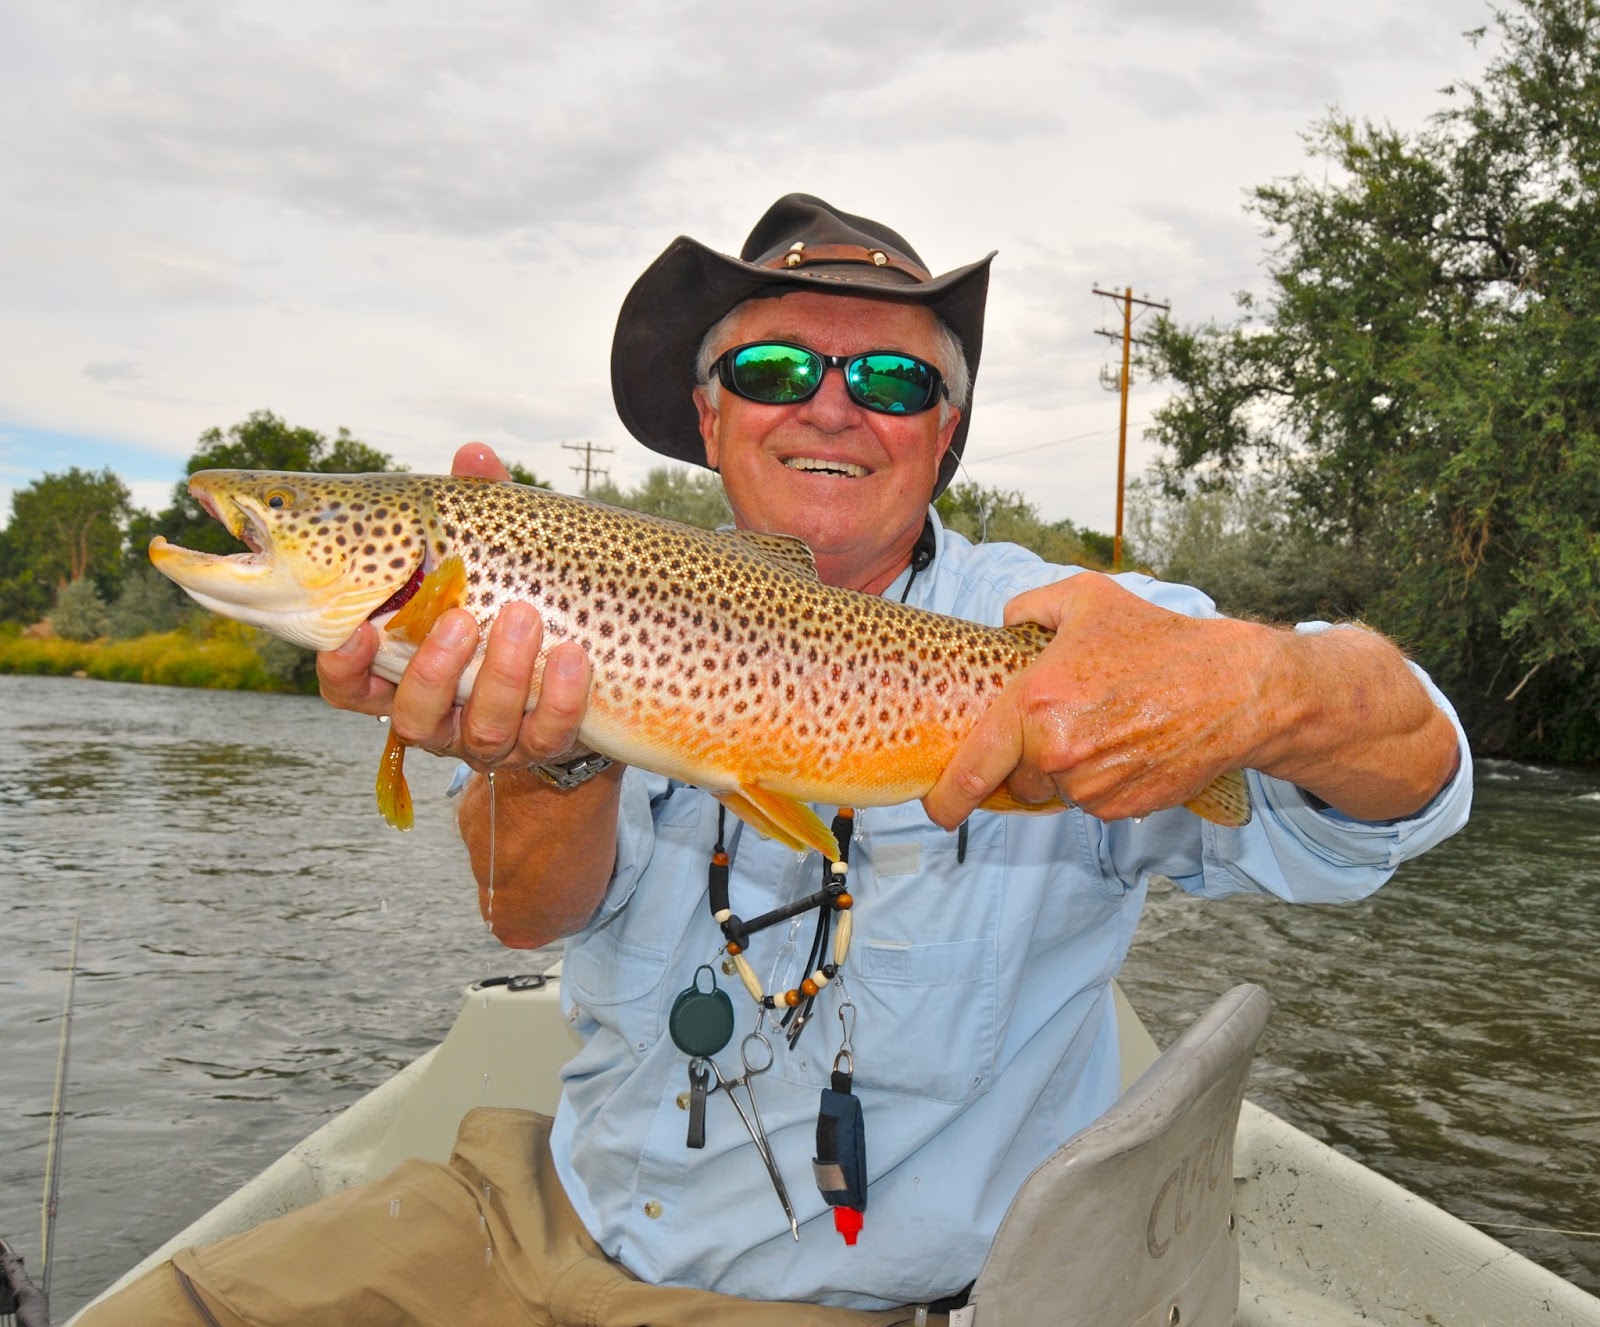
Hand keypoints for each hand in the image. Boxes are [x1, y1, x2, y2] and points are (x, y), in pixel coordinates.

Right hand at [316, 443, 594, 770]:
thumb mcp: (490, 550)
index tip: (356, 629)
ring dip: (502, 675)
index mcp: (402, 668)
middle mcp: (439, 712)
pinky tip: (574, 656)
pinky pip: (548, 736)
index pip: (348, 685)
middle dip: (435, 669)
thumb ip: (475, 508)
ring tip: (524, 618)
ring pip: (483, 730)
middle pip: (415, 713)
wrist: (586, 652)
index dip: (343, 665)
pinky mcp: (544, 746)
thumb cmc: (512, 590)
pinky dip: (560, 698)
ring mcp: (490, 736)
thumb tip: (473, 454)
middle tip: (462, 617)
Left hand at [922, 573, 1268, 827]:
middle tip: (1068, 724)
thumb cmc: (1159, 641)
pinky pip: (1090, 803)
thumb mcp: (1087, 598)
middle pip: (1016, 780)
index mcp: (1035, 702)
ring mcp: (1091, 786)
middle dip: (1028, 760)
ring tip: (1107, 726)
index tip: (935, 810)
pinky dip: (1100, 783)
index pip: (974, 768)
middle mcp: (1057, 751)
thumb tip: (1004, 622)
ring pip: (1055, 791)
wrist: (1232, 690)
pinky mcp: (1121, 808)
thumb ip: (1029, 606)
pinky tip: (1127, 746)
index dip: (947, 798)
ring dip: (1067, 770)